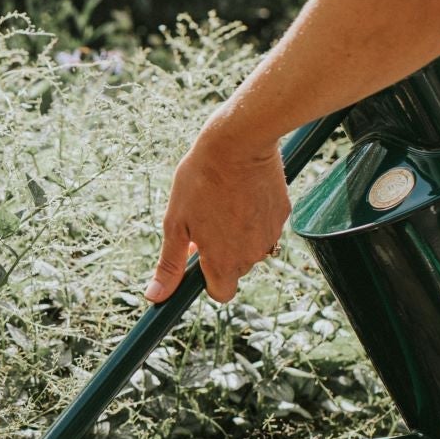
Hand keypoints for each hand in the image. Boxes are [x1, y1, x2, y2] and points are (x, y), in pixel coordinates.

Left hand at [145, 109, 287, 303]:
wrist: (239, 141)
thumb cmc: (200, 181)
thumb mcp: (176, 223)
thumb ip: (170, 264)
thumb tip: (156, 297)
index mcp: (226, 262)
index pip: (221, 293)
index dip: (207, 280)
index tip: (197, 260)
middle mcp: (253, 255)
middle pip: (235, 267)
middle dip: (220, 252)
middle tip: (203, 219)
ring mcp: (272, 234)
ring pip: (251, 245)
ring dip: (237, 233)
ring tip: (221, 201)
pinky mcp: (283, 213)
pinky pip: (266, 224)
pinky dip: (253, 214)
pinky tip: (240, 191)